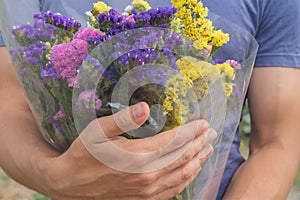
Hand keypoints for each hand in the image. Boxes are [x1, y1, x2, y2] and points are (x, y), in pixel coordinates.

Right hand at [39, 102, 216, 199]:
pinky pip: (174, 189)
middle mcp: (148, 175)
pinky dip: (187, 178)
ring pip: (183, 174)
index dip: (192, 130)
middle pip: (183, 157)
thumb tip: (144, 107)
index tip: (204, 122)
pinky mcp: (145, 199)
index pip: (175, 140)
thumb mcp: (98, 131)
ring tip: (208, 148)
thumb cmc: (84, 154)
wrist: (72, 184)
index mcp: (138, 156)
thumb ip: (123, 119)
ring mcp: (148, 190)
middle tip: (211, 132)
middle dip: (200, 143)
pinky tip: (193, 170)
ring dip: (198, 160)